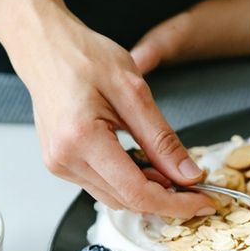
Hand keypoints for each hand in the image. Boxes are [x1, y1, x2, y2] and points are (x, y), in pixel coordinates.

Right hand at [14, 16, 215, 217]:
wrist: (45, 47)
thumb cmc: (84, 57)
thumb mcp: (134, 91)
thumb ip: (162, 139)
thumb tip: (188, 174)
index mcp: (82, 139)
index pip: (137, 192)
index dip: (175, 204)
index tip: (204, 203)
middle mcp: (64, 159)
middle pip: (127, 200)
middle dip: (165, 198)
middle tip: (195, 186)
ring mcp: (59, 164)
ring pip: (115, 197)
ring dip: (147, 191)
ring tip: (170, 170)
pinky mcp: (60, 163)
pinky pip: (101, 185)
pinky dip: (127, 181)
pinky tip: (144, 164)